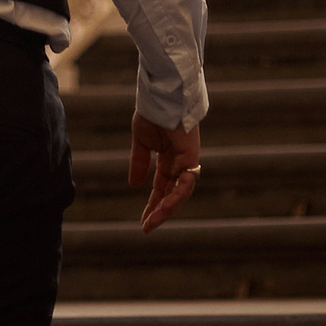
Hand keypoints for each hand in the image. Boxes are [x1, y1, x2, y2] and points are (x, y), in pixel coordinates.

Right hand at [127, 112, 201, 231]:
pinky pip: (186, 181)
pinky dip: (176, 194)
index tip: (143, 222)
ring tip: (153, 221)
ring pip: (180, 193)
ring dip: (167, 208)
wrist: (160, 97)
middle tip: (147, 227)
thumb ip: (139, 162)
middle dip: (160, 212)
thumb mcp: (141, 142)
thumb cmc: (151, 113)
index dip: (153, 205)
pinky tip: (163, 204)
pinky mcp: (192, 157)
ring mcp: (187, 161)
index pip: (162, 188)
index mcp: (168, 159)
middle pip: (172, 194)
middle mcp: (180, 163)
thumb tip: (134, 185)